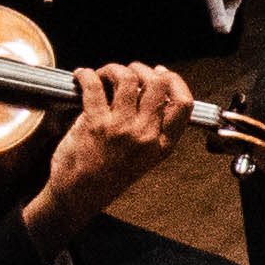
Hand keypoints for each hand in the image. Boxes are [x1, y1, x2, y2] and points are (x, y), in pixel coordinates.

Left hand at [30, 65, 186, 238]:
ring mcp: (121, 127)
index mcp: (162, 144)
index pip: (183, 104)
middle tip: (130, 71)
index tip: (162, 73)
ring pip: (128, 78)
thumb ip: (153, 129)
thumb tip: (149, 93)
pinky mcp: (95, 123)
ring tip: (105, 74)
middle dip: (143, 69)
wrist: (80, 195)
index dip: (174, 81)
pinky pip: (94, 85)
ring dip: (115, 69)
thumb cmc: (108, 176)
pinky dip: (86, 74)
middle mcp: (145, 134)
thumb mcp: (145, 157)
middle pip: (158, 84)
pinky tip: (82, 75)